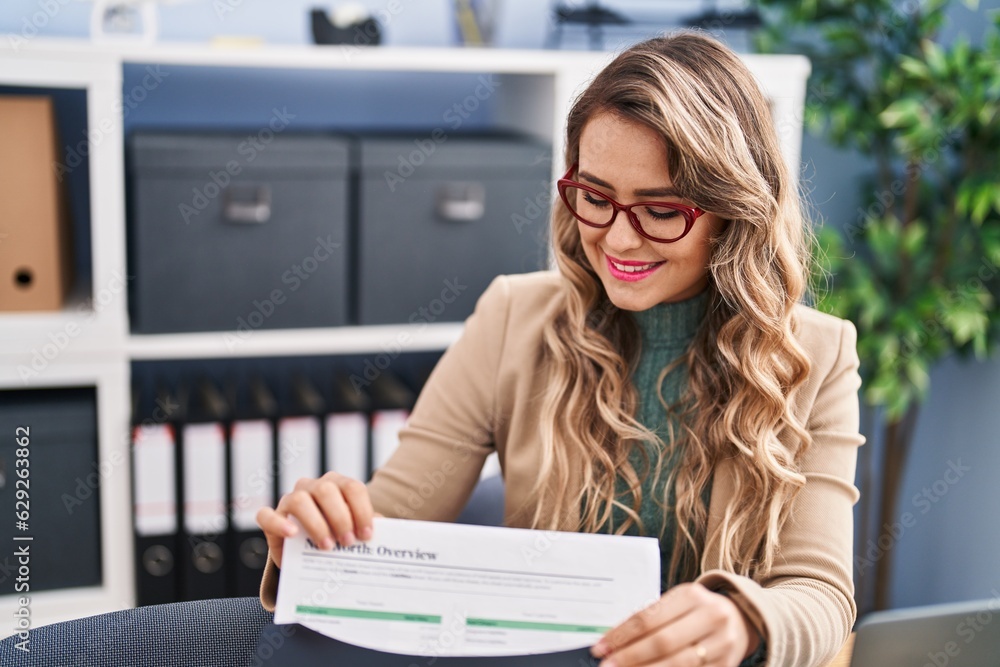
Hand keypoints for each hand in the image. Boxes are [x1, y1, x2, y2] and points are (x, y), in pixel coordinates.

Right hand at [256, 471, 378, 567]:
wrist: (310, 557)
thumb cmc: (338, 538)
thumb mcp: (355, 532)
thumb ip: (367, 527)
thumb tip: (384, 531)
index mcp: (338, 485)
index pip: (352, 487)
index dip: (361, 509)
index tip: (367, 535)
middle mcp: (313, 487)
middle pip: (326, 490)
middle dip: (340, 517)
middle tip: (348, 542)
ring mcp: (290, 500)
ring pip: (299, 499)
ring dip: (316, 523)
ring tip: (327, 546)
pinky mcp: (271, 518)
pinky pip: (267, 515)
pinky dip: (279, 523)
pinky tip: (292, 534)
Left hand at [591, 583, 758, 666]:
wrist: (742, 618)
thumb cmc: (698, 610)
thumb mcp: (677, 603)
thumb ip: (650, 618)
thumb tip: (612, 641)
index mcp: (692, 595)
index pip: (648, 618)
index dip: (621, 635)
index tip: (599, 648)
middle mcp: (711, 617)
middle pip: (662, 642)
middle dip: (630, 657)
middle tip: (606, 666)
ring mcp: (722, 643)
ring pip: (678, 663)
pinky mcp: (727, 665)